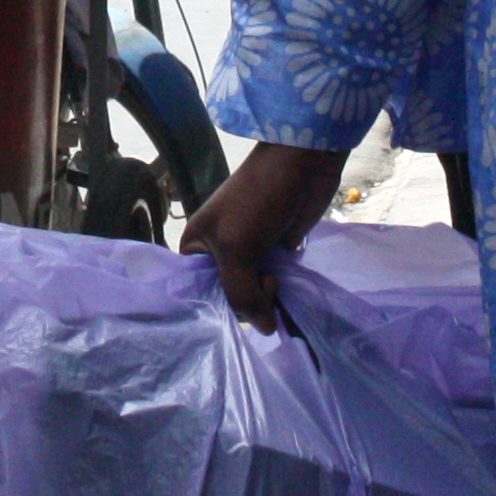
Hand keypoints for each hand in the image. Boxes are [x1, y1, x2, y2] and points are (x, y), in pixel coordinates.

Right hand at [179, 143, 348, 330]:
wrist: (300, 166)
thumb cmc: (257, 200)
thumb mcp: (237, 248)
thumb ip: (243, 294)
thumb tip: (266, 330)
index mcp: (195, 248)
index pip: (198, 294)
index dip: (217, 307)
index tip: (240, 307)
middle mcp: (218, 254)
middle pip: (229, 298)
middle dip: (249, 300)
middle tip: (266, 282)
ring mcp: (248, 255)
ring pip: (254, 295)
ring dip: (268, 297)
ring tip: (277, 280)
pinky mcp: (275, 254)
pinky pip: (273, 285)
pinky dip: (282, 291)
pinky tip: (288, 288)